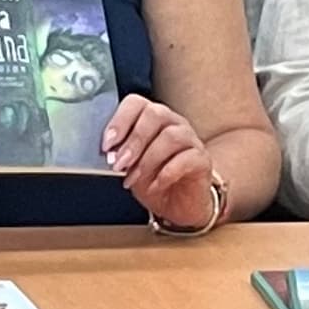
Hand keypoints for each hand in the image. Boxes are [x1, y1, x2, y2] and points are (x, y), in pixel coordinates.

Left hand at [104, 95, 219, 229]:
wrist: (177, 204)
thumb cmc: (152, 179)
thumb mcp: (129, 165)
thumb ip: (119, 153)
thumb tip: (107, 152)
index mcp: (151, 118)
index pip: (136, 103)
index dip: (119, 120)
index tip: (106, 144)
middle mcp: (173, 122)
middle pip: (155, 115)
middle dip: (133, 141)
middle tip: (118, 164)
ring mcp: (190, 139)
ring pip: (171, 136)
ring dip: (147, 159)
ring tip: (133, 178)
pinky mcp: (202, 159)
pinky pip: (186, 159)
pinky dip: (166, 173)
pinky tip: (154, 186)